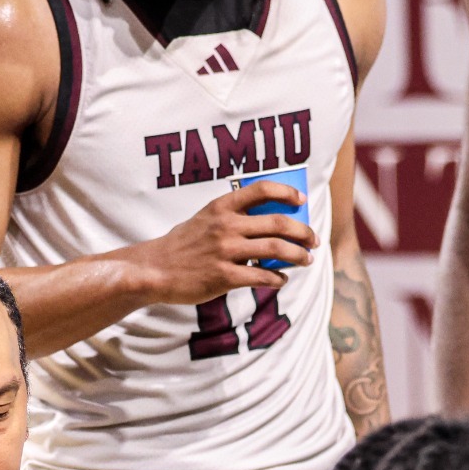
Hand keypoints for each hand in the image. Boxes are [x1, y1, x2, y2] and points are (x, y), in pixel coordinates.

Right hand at [132, 181, 318, 305]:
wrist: (155, 270)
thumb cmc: (182, 245)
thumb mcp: (204, 219)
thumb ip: (232, 218)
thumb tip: (269, 225)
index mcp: (221, 206)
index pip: (261, 190)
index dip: (286, 193)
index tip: (302, 201)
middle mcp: (226, 225)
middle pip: (278, 222)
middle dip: (303, 231)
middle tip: (314, 239)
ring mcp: (225, 251)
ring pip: (275, 250)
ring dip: (298, 255)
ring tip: (307, 260)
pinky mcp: (224, 276)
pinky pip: (261, 276)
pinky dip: (277, 278)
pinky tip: (281, 279)